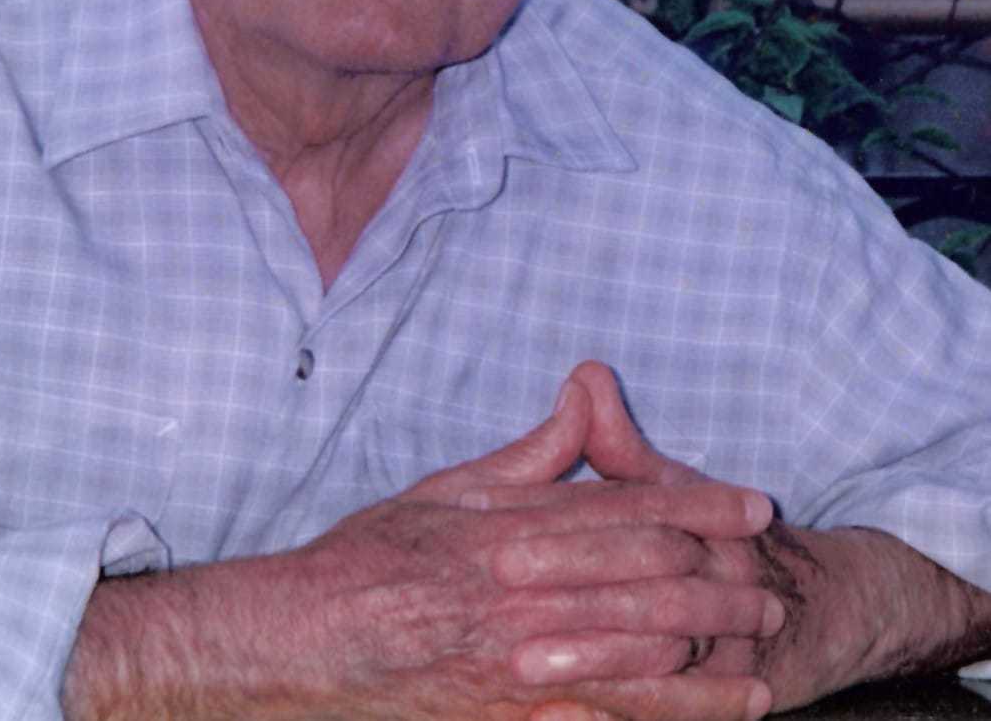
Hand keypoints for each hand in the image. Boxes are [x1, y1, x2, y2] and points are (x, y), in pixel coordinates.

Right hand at [284, 369, 776, 720]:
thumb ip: (530, 454)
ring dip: (712, 655)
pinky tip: (712, 714)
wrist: (310, 638)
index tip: (755, 506)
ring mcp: (521, 664)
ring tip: (765, 654)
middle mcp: (525, 595)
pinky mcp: (513, 717)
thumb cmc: (373, 554)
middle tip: (774, 589)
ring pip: (642, 655)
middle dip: (723, 585)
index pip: (628, 510)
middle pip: (649, 585)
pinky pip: (606, 718)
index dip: (702, 506)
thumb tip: (586, 394)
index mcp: (513, 529)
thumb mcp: (447, 486)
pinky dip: (667, 715)